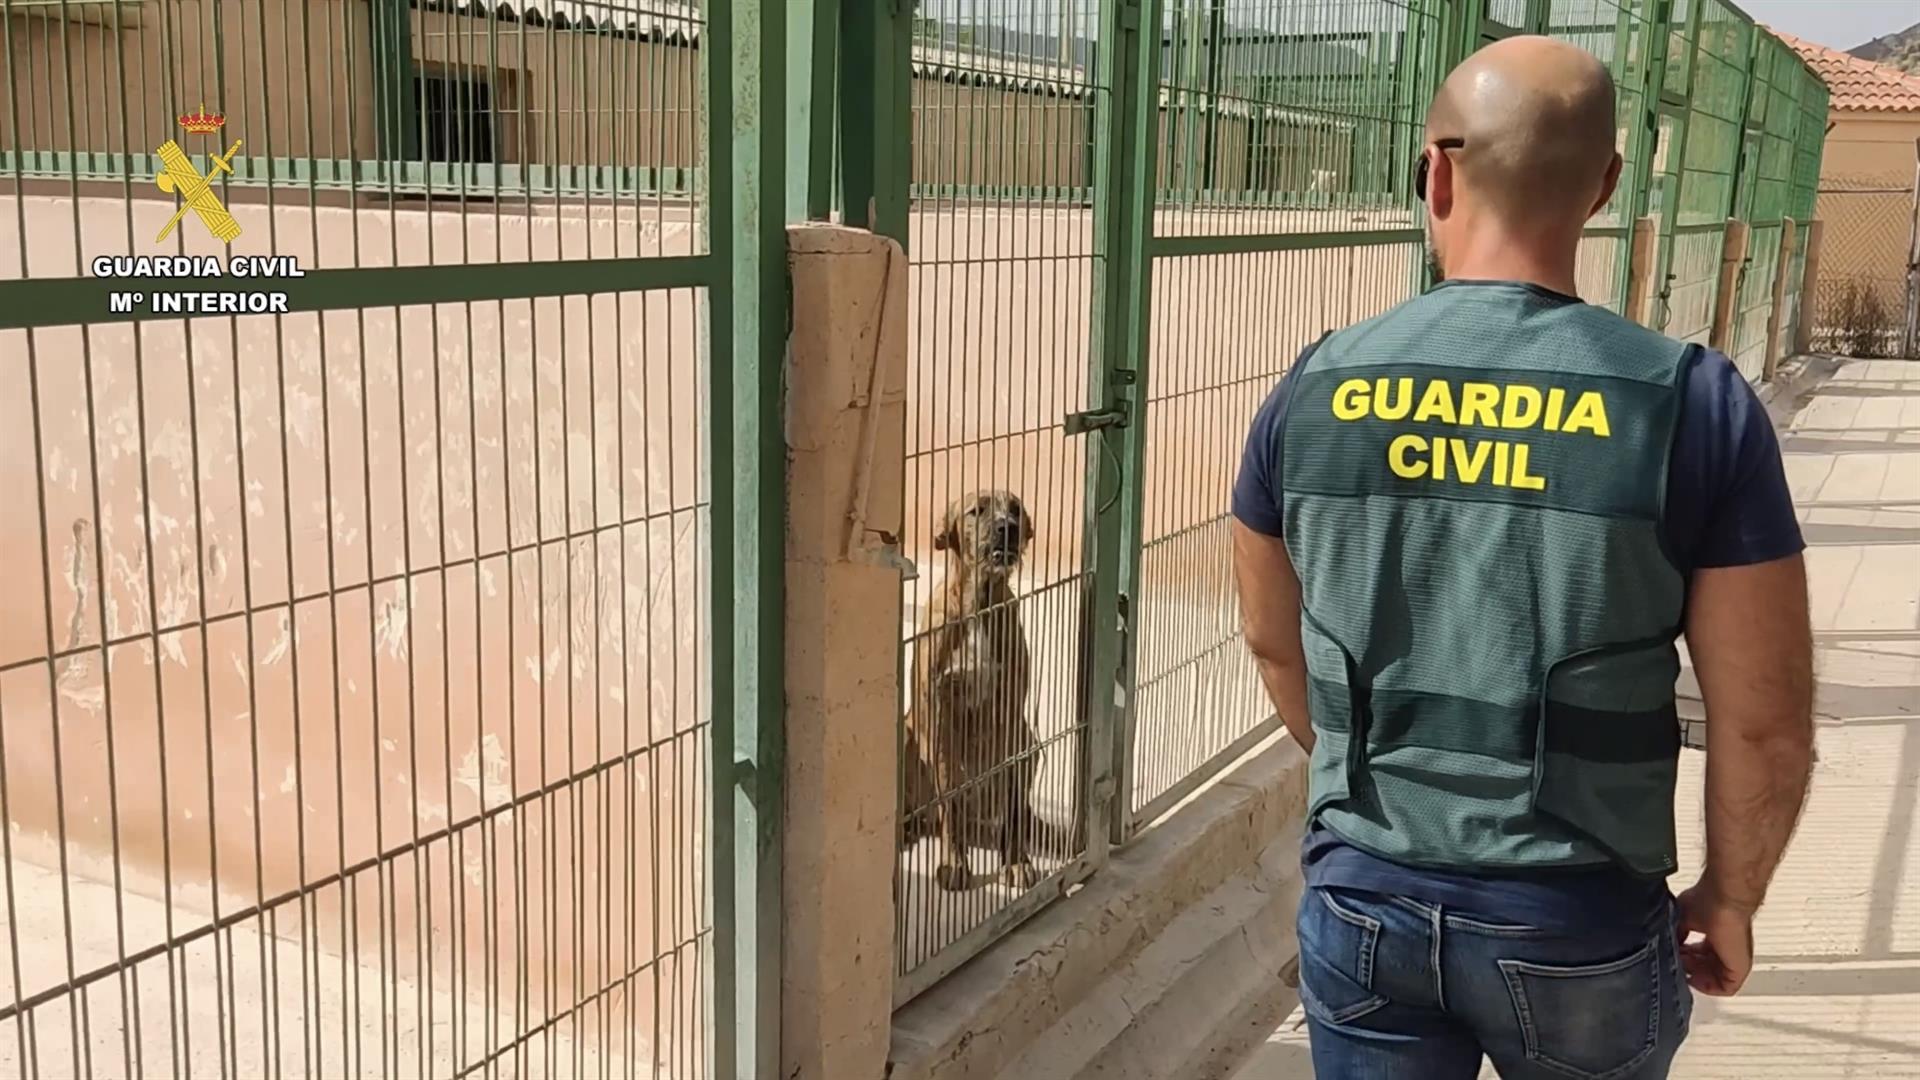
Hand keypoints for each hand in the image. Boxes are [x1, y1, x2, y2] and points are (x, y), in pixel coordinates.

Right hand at [1675, 881, 1755, 995]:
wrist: (1722, 900)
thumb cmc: (1707, 900)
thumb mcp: (1681, 917)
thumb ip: (1675, 934)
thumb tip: (1665, 943)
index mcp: (1712, 934)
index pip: (1699, 954)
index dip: (1683, 959)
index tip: (1671, 959)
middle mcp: (1724, 946)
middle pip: (1705, 968)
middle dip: (1687, 969)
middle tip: (1675, 965)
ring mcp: (1733, 958)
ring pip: (1714, 979)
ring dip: (1696, 979)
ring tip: (1683, 972)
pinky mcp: (1740, 967)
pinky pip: (1726, 988)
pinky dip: (1708, 988)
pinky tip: (1695, 980)